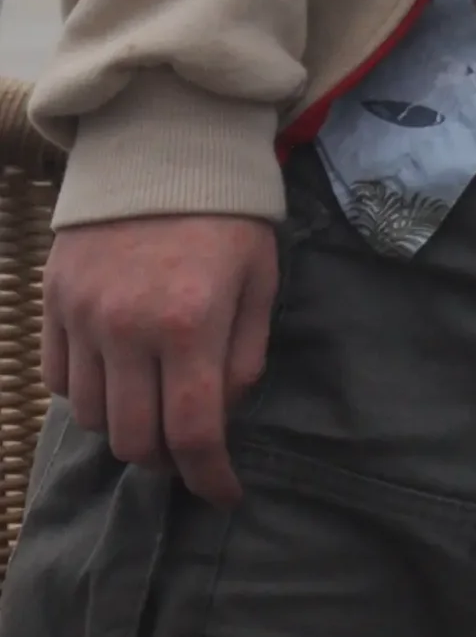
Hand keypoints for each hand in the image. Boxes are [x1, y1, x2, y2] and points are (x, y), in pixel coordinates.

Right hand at [45, 215, 278, 506]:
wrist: (163, 142)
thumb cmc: (226, 211)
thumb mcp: (260, 276)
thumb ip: (244, 353)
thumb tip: (223, 414)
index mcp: (190, 322)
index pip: (194, 434)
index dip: (211, 478)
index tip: (225, 494)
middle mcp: (128, 329)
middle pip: (136, 441)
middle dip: (168, 460)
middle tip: (189, 448)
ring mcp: (83, 317)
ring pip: (94, 419)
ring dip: (128, 428)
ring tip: (154, 407)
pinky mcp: (54, 303)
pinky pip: (61, 382)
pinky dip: (90, 395)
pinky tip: (118, 377)